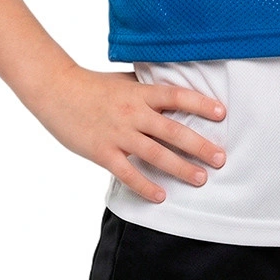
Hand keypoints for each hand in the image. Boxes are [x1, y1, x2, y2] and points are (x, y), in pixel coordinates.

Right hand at [29, 62, 226, 202]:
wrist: (56, 91)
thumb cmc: (93, 85)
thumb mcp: (125, 82)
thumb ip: (148, 90)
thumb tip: (175, 94)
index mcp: (140, 93)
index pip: (177, 96)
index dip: (200, 103)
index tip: (222, 113)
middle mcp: (133, 113)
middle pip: (172, 130)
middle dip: (199, 145)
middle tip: (221, 158)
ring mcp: (118, 134)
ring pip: (155, 154)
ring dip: (180, 168)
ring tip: (201, 179)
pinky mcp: (102, 152)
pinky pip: (128, 173)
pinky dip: (145, 186)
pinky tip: (161, 197)